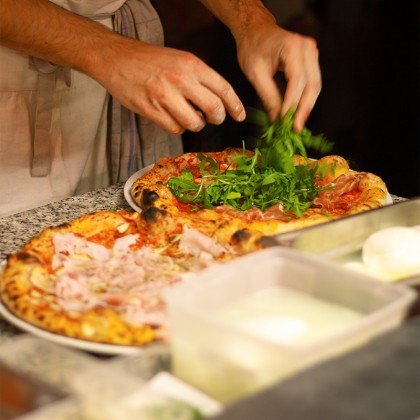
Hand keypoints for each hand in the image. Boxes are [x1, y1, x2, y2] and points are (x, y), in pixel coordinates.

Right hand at [96, 40, 245, 133]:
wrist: (116, 58)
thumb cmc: (150, 60)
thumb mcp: (180, 59)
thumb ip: (200, 77)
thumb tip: (218, 100)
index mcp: (191, 64)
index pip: (223, 88)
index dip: (235, 105)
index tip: (240, 116)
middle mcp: (180, 79)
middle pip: (213, 109)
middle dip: (217, 118)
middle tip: (213, 118)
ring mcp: (165, 96)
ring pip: (194, 123)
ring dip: (195, 124)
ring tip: (188, 115)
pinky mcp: (151, 110)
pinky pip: (175, 129)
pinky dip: (177, 127)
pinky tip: (171, 117)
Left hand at [235, 22, 320, 130]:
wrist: (256, 31)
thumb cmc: (252, 47)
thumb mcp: (255, 73)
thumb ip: (268, 96)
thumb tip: (276, 120)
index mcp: (292, 47)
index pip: (297, 80)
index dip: (292, 103)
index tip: (285, 121)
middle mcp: (307, 48)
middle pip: (311, 85)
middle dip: (303, 109)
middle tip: (294, 129)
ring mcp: (312, 53)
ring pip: (315, 86)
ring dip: (306, 107)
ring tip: (296, 125)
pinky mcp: (311, 61)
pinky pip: (312, 83)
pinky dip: (305, 100)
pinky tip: (297, 113)